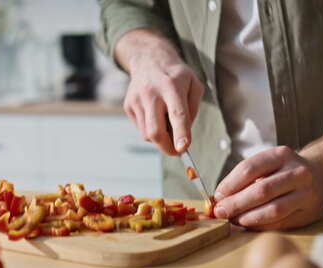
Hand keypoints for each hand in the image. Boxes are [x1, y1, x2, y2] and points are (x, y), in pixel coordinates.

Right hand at [117, 30, 203, 154]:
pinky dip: (151, 129)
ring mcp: (136, 100)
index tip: (183, 149)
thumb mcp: (194, 85)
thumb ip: (192, 110)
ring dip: (160, 138)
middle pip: (155, 131)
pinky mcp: (128, 106)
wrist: (149, 60)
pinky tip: (156, 115)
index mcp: (172, 86)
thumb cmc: (176, 76)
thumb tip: (183, 136)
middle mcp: (151, 93)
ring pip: (147, 134)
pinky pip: (141, 129)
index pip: (177, 114)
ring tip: (167, 122)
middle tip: (177, 151)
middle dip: (167, 148)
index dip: (180, 134)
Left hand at [213, 146, 322, 230]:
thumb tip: (219, 198)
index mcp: (281, 155)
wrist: (319, 175)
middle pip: (261, 191)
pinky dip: (260, 226)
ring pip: (273, 210)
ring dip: (248, 217)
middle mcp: (298, 172)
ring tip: (233, 220)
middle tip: (221, 212)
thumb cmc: (282, 171)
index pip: (249, 169)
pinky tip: (248, 224)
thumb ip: (243, 178)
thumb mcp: (265, 164)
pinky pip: (281, 223)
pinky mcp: (310, 213)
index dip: (230, 185)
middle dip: (236, 204)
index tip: (217, 196)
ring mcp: (307, 193)